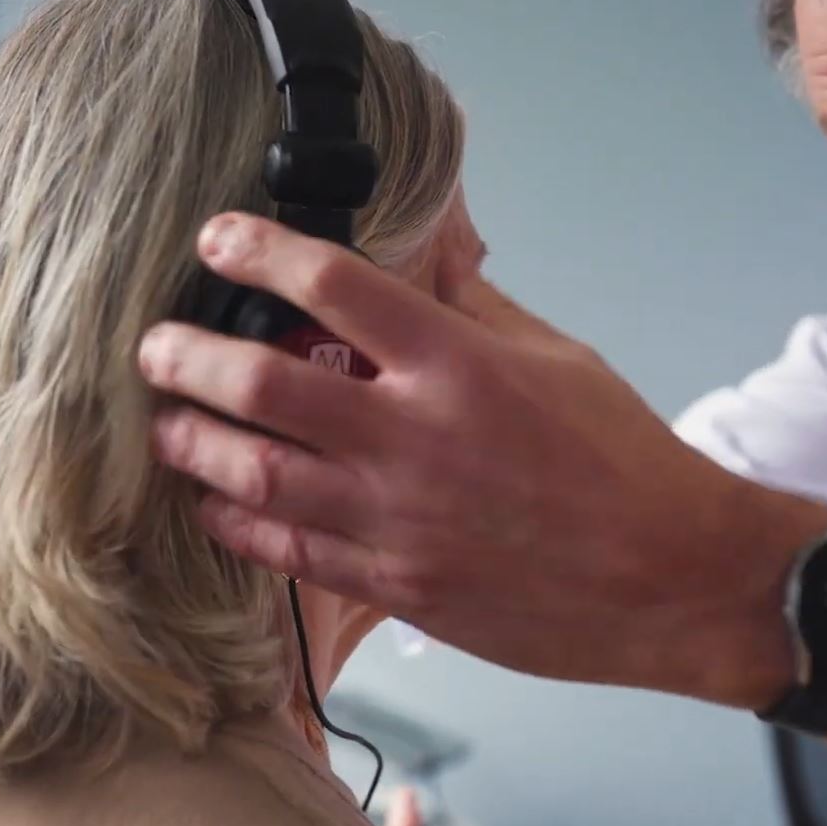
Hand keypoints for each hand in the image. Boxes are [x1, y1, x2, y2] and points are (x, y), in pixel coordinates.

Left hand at [139, 213, 826, 706]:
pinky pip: (288, 553)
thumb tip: (424, 239)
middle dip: (190, 357)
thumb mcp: (556, 355)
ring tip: (166, 420)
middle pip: (266, 383)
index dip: (259, 252)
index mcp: (461, 365)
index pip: (335, 286)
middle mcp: (417, 439)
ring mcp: (400, 521)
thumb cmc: (622, 460)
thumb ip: (470, 302)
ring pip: (257, 476)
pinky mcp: (398, 587)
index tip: (216, 237)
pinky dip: (237, 524)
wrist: (672, 578)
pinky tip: (211, 502)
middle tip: (154, 344)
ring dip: (196, 442)